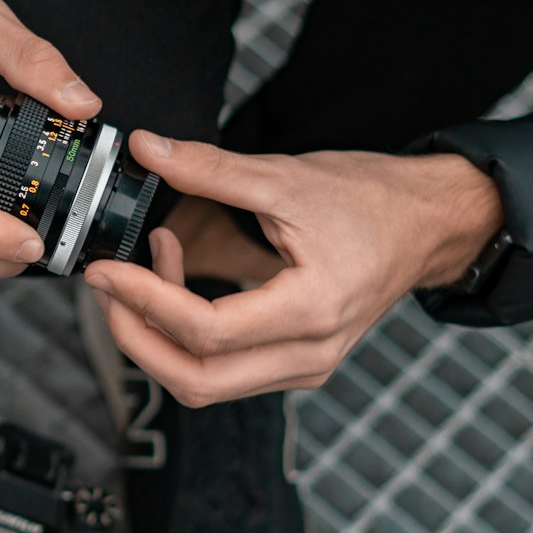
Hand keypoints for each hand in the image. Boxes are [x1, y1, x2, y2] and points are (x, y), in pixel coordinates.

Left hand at [85, 132, 502, 405]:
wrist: (426, 225)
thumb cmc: (370, 201)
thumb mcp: (286, 178)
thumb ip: (210, 169)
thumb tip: (147, 150)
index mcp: (311, 311)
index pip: (206, 331)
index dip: (144, 302)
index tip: (106, 270)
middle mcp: (308, 355)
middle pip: (196, 379)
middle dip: (135, 337)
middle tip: (105, 287)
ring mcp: (303, 367)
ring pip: (204, 383)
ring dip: (157, 339)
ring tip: (138, 276)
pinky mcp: (294, 363)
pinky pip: (223, 371)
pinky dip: (184, 338)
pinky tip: (174, 283)